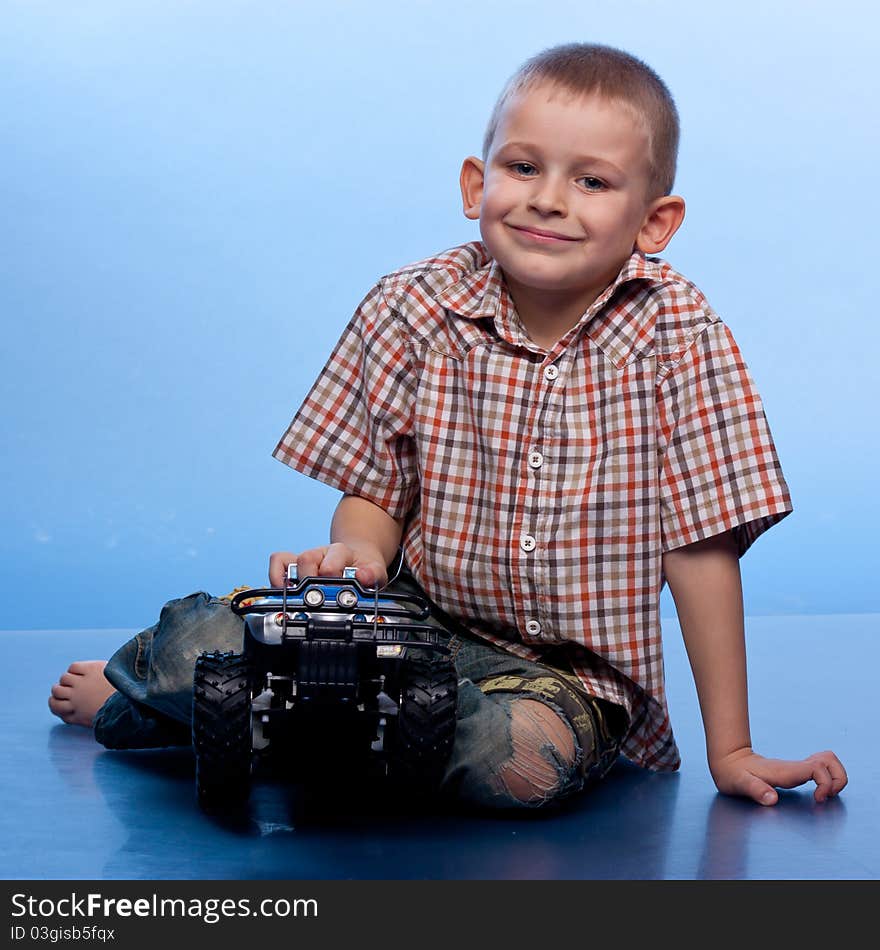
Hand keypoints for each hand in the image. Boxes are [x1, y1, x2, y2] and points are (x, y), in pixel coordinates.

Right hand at [268, 543, 388, 588]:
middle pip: (306, 560)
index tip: (337, 590)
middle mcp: (321, 553)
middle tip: (321, 597)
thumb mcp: (376, 572)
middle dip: (312, 582)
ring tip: (303, 598)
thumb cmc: (364, 568)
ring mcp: (307, 559)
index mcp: (342, 553)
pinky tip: (284, 591)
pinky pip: (278, 561)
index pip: (331, 562)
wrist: (359, 561)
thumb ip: (372, 575)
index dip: (331, 576)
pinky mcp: (295, 565)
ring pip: (290, 562)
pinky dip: (276, 576)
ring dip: (295, 583)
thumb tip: (362, 576)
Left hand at [710, 747, 847, 805]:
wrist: (728, 760)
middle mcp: (793, 767)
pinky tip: (818, 792)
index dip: (825, 783)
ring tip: (825, 794)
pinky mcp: (794, 770)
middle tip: (827, 795)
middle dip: (838, 778)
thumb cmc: (733, 774)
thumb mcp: (739, 784)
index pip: (817, 768)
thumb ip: (755, 790)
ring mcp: (795, 767)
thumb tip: (772, 799)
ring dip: (835, 778)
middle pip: (829, 759)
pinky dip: (827, 779)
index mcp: (785, 771)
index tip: (817, 799)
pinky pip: (820, 768)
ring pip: (827, 761)